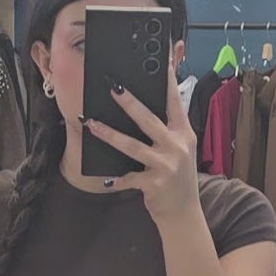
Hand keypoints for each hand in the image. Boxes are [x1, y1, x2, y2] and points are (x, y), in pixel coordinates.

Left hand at [85, 67, 202, 230]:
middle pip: (149, 119)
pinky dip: (117, 179)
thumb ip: (168, 129)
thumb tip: (142, 107)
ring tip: (91, 123)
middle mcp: (177, 146)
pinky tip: (106, 179)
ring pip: (132, 146)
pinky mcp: (154, 184)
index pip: (174, 101)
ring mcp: (166, 165)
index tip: (161, 61)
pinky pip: (129, 177)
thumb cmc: (178, 179)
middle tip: (112, 88)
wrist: (184, 213)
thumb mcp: (180, 150)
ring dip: (109, 134)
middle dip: (129, 102)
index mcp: (184, 133)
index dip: (167, 80)